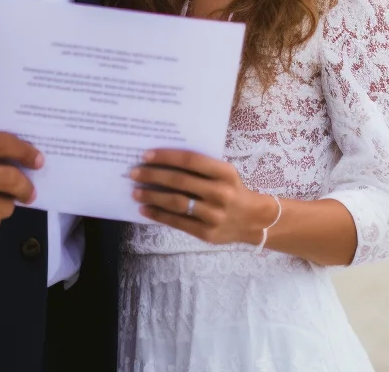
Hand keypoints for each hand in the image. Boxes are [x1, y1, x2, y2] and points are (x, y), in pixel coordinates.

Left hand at [130, 148, 276, 246]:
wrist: (254, 220)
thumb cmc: (232, 189)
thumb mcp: (224, 173)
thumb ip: (200, 167)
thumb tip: (162, 160)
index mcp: (225, 172)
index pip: (190, 160)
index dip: (166, 156)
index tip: (146, 155)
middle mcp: (221, 193)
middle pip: (180, 181)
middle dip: (153, 176)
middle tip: (134, 173)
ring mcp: (214, 215)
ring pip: (177, 203)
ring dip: (152, 196)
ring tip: (136, 191)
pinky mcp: (207, 233)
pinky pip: (178, 222)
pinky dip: (159, 215)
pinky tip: (145, 209)